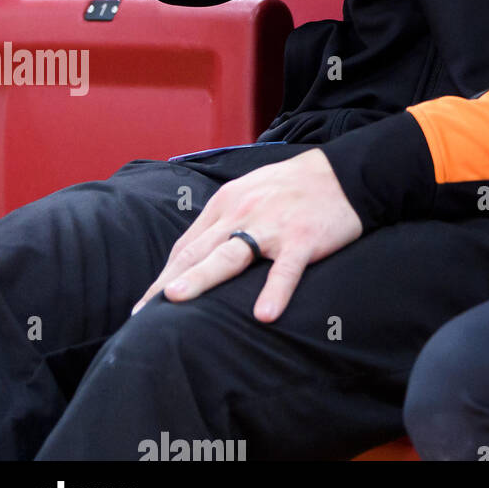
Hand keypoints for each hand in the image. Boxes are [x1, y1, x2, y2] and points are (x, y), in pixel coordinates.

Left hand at [131, 149, 361, 322]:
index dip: (163, 275)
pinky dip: (275, 290)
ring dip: (201, 276)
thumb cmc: (295, 186)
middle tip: (142, 314)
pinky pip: (286, 268)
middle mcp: (244, 212)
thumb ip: (224, 219)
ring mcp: (273, 226)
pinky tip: (265, 314)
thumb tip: (196, 253)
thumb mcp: (251, 190)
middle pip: (198, 251)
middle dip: (167, 282)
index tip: (144, 304)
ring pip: (231, 254)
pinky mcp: (303, 238)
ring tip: (176, 299)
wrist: (347, 173)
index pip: (187, 244)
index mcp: (227, 203)